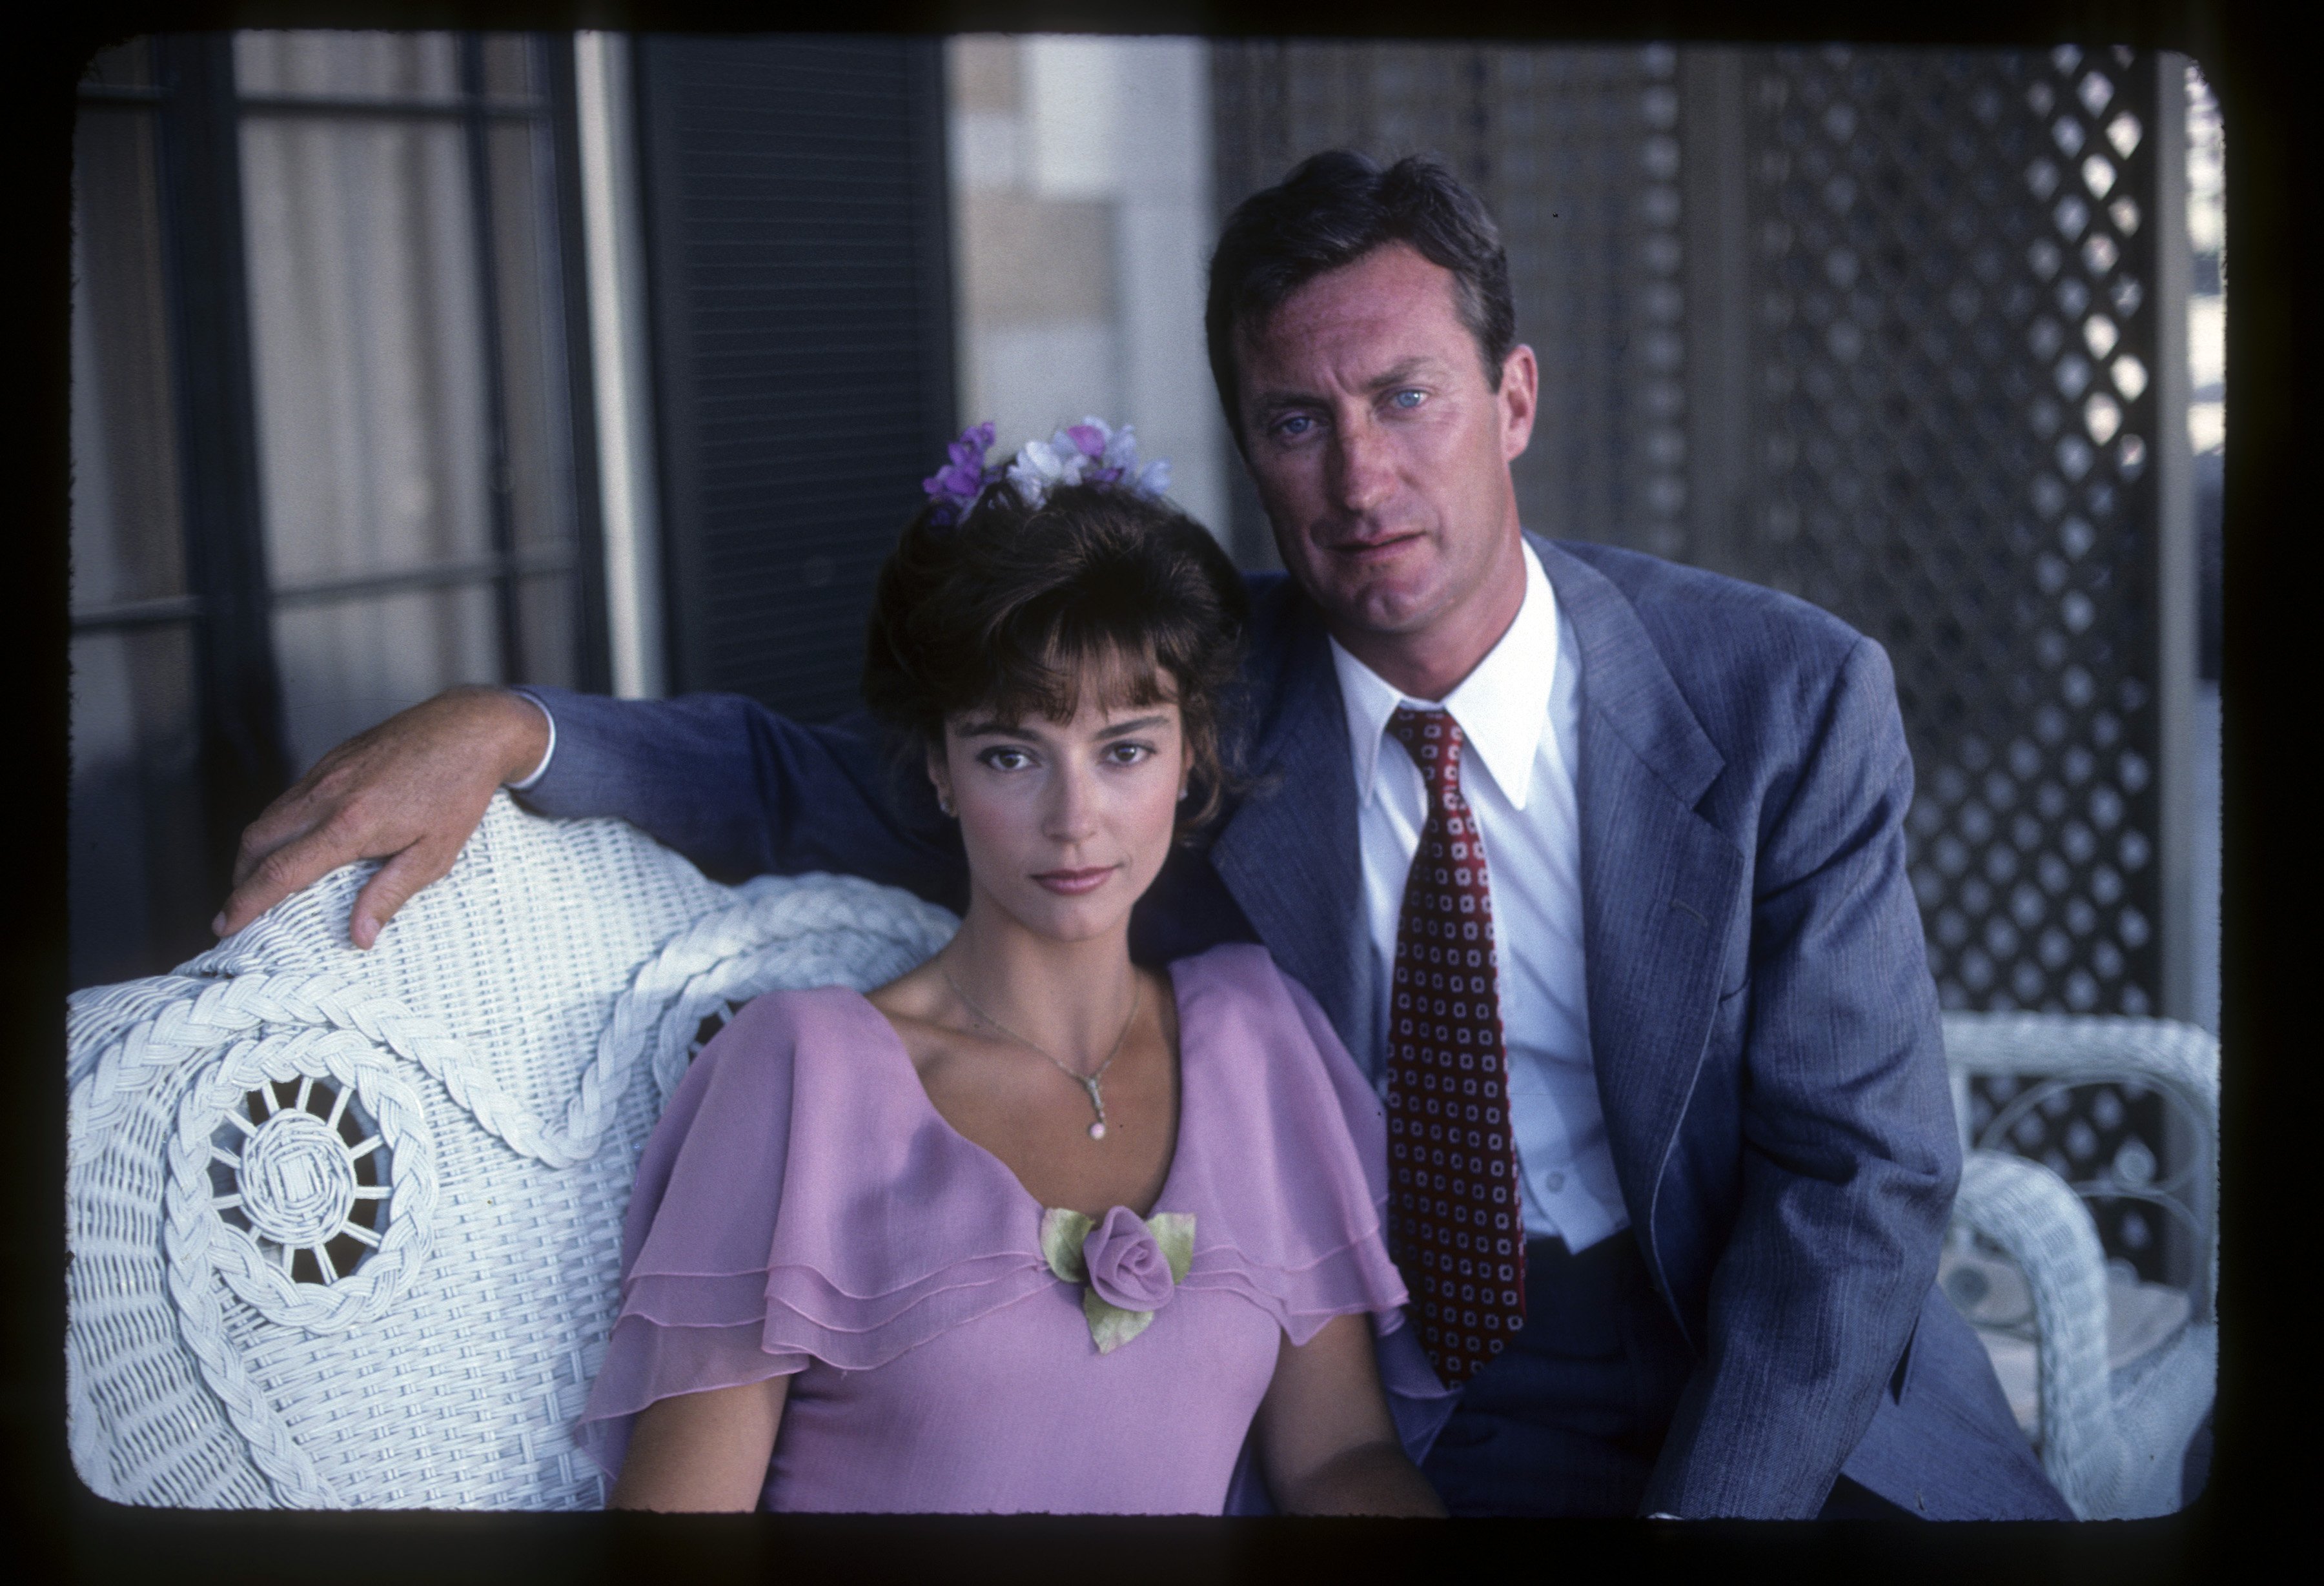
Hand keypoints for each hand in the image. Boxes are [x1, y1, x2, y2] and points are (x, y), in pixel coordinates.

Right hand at [214, 685, 550, 948]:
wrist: (468, 730)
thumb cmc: (457, 793)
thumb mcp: (435, 855)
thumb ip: (390, 895)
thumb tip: (358, 938)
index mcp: (349, 824)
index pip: (279, 871)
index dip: (246, 902)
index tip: (225, 926)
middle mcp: (327, 796)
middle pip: (255, 842)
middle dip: (239, 881)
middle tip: (239, 911)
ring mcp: (325, 773)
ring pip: (267, 817)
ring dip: (253, 853)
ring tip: (258, 883)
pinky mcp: (331, 760)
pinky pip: (288, 798)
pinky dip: (276, 826)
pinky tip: (290, 844)